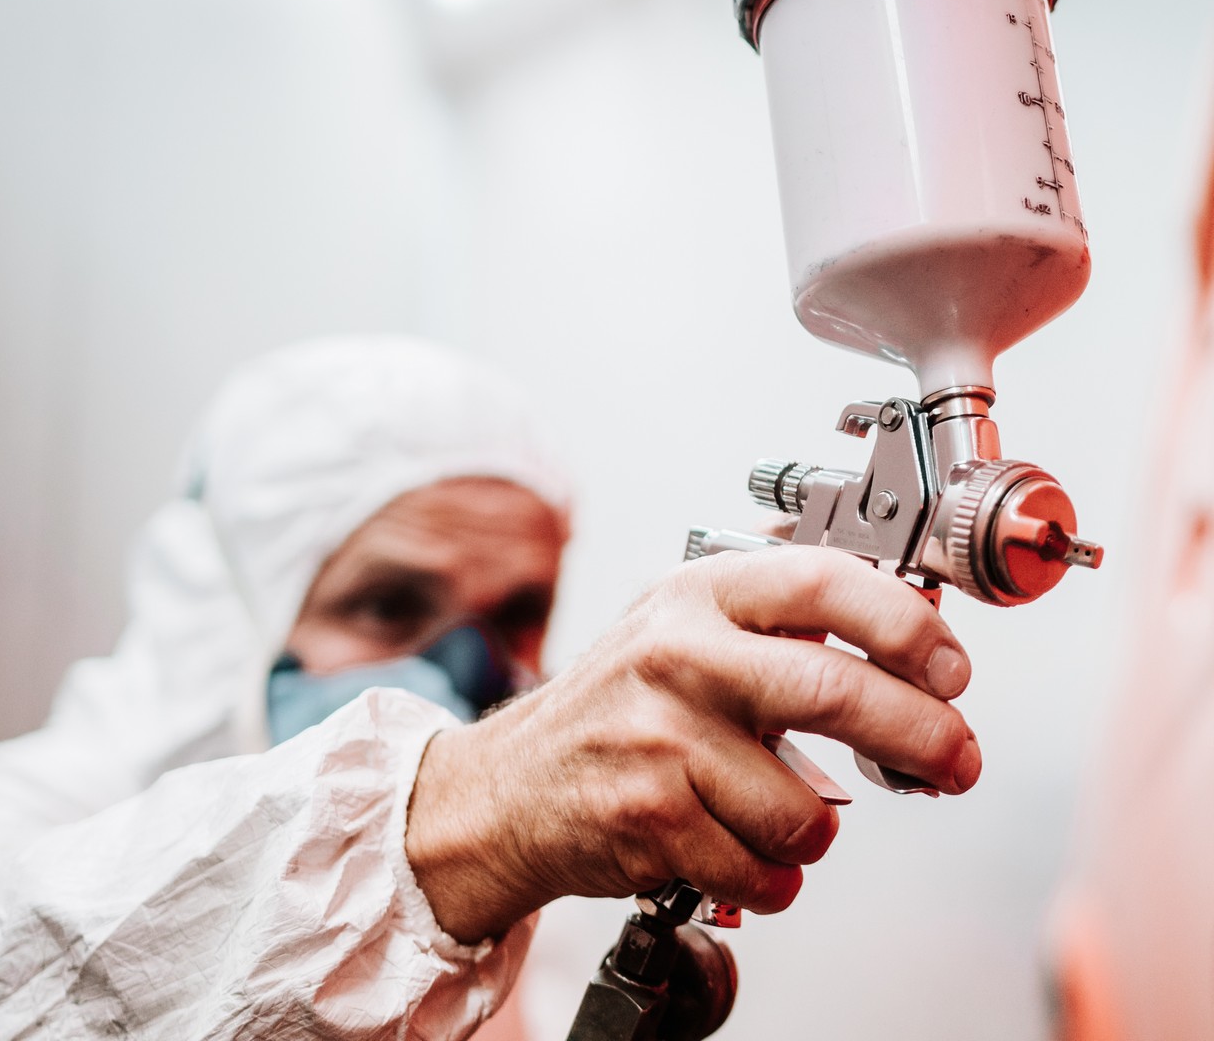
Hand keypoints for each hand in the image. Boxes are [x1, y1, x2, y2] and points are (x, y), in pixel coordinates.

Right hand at [404, 545, 978, 943]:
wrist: (509, 789)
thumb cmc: (615, 709)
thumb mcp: (682, 629)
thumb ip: (778, 621)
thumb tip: (913, 624)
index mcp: (696, 595)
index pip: (824, 583)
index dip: (907, 626)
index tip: (950, 668)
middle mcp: (675, 655)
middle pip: (836, 692)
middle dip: (923, 737)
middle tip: (953, 761)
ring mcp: (659, 738)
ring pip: (808, 809)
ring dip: (813, 831)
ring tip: (771, 813)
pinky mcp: (650, 818)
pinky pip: (765, 870)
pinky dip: (771, 879)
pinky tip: (736, 852)